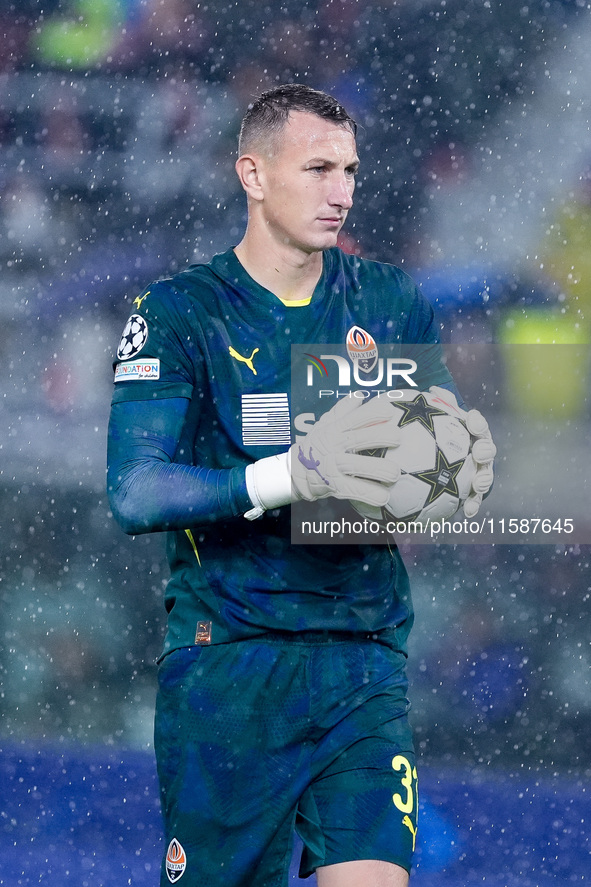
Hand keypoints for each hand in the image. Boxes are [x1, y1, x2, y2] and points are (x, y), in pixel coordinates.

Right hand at [290, 395, 401, 506]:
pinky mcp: (334, 486)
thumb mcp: (325, 424)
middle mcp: (333, 446)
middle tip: (398, 438)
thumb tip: (361, 396)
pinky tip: (384, 497)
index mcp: (334, 429)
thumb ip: (342, 410)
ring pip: (357, 466)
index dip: (371, 412)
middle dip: (379, 437)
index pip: (353, 417)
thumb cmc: (317, 444)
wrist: (296, 472)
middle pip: (357, 439)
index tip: (390, 410)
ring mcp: (333, 466)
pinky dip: (370, 495)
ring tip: (394, 474)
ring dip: (378, 469)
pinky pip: (354, 491)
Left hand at [428, 386, 495, 516]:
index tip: (472, 422)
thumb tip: (433, 390)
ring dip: (484, 481)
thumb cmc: (432, 437)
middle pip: (487, 449)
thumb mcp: (431, 422)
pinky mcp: (473, 491)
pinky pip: (476, 499)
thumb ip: (435, 407)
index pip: (477, 425)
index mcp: (472, 434)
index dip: (477, 423)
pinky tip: (469, 513)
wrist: (433, 458)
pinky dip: (475, 505)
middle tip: (479, 452)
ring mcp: (478, 472)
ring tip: (478, 485)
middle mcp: (479, 451)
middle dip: (486, 450)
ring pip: (485, 475)